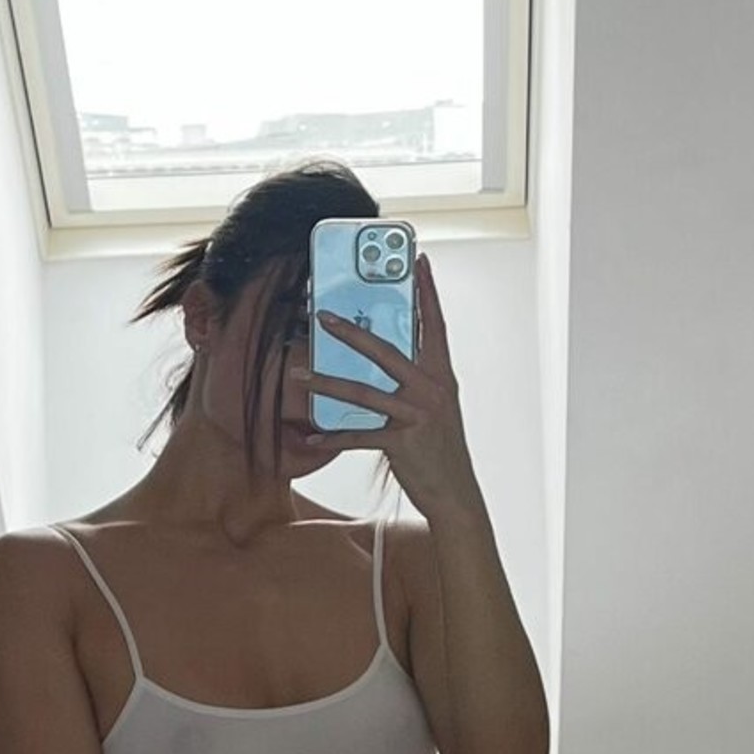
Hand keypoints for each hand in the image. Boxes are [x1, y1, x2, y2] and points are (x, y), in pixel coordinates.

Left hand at [292, 254, 480, 518]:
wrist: (455, 492)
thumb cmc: (441, 447)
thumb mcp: (435, 406)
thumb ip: (414, 380)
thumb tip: (381, 356)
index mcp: (441, 376)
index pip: (435, 324)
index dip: (427, 292)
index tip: (419, 261)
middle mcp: (432, 389)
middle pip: (387, 352)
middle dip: (352, 333)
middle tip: (322, 316)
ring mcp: (417, 415)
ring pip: (364, 393)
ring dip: (326, 384)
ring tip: (298, 375)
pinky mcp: (402, 442)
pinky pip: (359, 436)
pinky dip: (333, 437)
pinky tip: (312, 437)